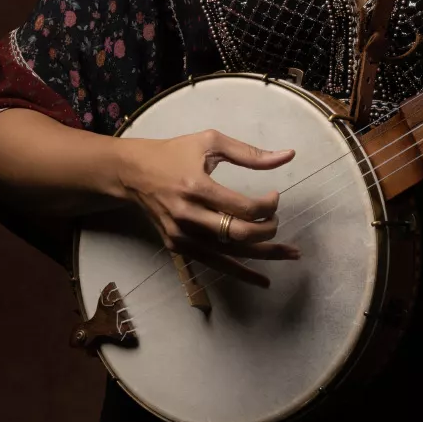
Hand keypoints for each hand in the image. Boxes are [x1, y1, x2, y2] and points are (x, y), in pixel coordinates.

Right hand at [115, 129, 298, 287]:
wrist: (131, 173)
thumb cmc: (173, 153)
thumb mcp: (210, 141)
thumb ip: (250, 153)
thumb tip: (288, 156)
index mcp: (196, 186)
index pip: (244, 208)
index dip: (268, 206)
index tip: (274, 197)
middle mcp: (188, 215)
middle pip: (239, 235)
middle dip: (268, 230)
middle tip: (277, 220)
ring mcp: (181, 235)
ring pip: (231, 254)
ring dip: (264, 255)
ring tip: (291, 254)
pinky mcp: (177, 246)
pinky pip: (215, 263)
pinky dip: (241, 273)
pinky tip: (263, 279)